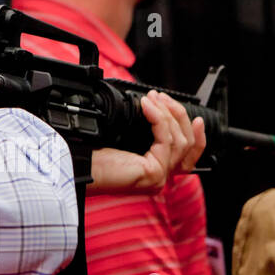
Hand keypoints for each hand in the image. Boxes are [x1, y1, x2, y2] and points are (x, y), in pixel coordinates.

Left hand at [88, 91, 205, 193]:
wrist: (76, 165)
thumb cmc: (92, 154)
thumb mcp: (125, 137)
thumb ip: (145, 129)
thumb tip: (155, 105)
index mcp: (154, 170)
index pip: (188, 157)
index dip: (198, 136)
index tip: (196, 118)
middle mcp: (159, 177)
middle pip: (187, 144)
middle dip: (179, 115)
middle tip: (162, 97)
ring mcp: (158, 177)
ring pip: (180, 140)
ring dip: (168, 113)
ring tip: (152, 98)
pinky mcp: (154, 174)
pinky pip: (166, 140)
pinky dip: (159, 119)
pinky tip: (147, 106)